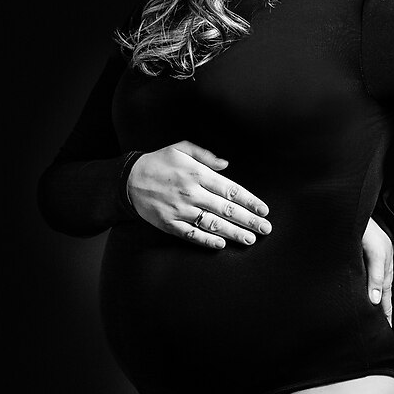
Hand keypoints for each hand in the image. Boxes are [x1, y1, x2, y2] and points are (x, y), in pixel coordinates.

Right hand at [127, 141, 271, 248]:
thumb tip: (226, 165)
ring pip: (212, 224)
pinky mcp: (169, 224)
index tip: (264, 210)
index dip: (250, 201)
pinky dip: (206, 241)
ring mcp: (180, 210)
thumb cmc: (158, 162)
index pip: (230, 189)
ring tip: (250, 239)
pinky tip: (221, 244)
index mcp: (197, 174)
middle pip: (226, 209)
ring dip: (233, 233)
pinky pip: (191, 234)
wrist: (127, 180)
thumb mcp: (181, 148)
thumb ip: (205, 155)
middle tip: (265, 229)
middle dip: (249, 220)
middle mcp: (191, 193)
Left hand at [362, 217, 393, 325]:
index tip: (385, 332)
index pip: (386, 300)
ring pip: (365, 291)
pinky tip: (348, 300)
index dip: (385, 316)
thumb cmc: (369, 231)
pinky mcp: (352, 263)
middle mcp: (375, 271)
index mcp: (384, 272)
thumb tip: (375, 301)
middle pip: (376, 298)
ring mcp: (364, 267)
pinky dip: (354, 293)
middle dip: (375, 314)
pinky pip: (355, 283)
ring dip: (363, 304)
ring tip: (359, 322)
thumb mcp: (376, 254)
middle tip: (370, 333)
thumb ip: (375, 277)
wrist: (352, 211)